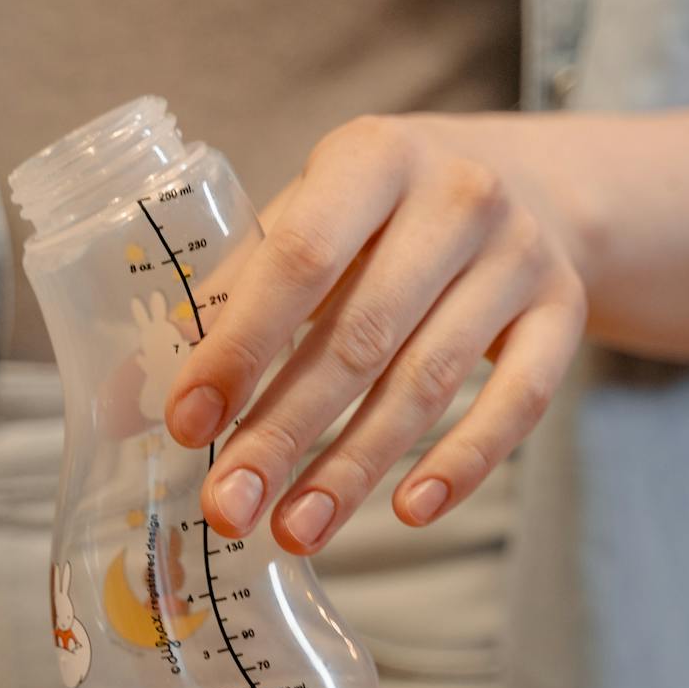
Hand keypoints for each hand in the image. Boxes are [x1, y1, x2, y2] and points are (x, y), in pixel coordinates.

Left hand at [165, 115, 589, 551]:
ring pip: (428, 381)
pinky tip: (407, 511)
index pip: (300, 259)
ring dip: (354, 468)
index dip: (240, 346)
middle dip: (284, 431)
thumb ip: (229, 297)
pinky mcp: (564, 312)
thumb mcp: (311, 218)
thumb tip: (124, 401)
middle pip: (359, 336)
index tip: (186, 423)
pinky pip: (517, 403)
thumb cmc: (384, 212)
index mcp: (372, 156)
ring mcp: (520, 256)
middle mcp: (457, 196)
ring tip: (293, 531)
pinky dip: (462, 464)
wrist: (532, 182)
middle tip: (229, 504)